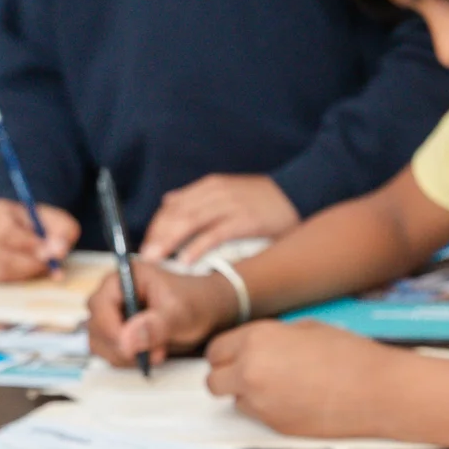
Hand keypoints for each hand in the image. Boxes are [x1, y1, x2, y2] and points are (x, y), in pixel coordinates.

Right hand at [0, 198, 79, 280]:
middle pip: (1, 255)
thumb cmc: (41, 225)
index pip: (6, 231)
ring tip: (43, 265)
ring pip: (2, 271)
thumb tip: (57, 252)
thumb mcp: (57, 222)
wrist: (24, 231)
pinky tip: (29, 269)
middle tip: (52, 266)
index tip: (51, 255)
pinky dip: (19, 278)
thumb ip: (61, 233)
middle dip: (31, 263)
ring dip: (27, 272)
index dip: (29, 246)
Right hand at [88, 257, 238, 364]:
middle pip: (96, 327)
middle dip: (122, 346)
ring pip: (99, 344)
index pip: (100, 305)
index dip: (111, 330)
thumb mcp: (181, 313)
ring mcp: (111, 314)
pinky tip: (150, 354)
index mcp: (124, 277)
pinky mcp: (116, 332)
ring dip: (125, 356)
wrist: (206, 312)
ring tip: (157, 353)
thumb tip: (127, 340)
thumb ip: (156, 325)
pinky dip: (127, 360)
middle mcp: (112, 294)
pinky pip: (109, 352)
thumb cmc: (196, 303)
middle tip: (155, 353)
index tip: (132, 349)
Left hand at [141, 174, 298, 261]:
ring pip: (191, 221)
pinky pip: (215, 234)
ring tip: (157, 259)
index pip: (173, 206)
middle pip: (178, 214)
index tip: (147, 247)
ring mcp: (232, 205)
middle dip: (158, 236)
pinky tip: (186, 261)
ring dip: (170, 242)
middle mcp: (218, 192)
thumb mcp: (230, 190)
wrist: (302, 193)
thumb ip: (200, 198)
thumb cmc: (264, 200)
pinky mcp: (246, 220)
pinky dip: (197, 248)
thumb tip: (169, 202)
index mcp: (211, 186)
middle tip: (146, 259)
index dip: (157, 227)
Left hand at [204, 319, 403, 435]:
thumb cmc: (350, 354)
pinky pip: (257, 416)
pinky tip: (296, 400)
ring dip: (247, 395)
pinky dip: (268, 409)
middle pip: (213, 381)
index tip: (238, 355)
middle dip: (228, 377)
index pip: (216, 350)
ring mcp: (260, 403)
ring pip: (234, 401)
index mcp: (256, 340)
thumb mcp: (307, 328)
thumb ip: (273, 337)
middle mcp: (250, 372)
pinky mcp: (274, 427)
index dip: (228, 353)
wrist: (377, 391)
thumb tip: (257, 346)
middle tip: (251, 373)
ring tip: (280, 386)